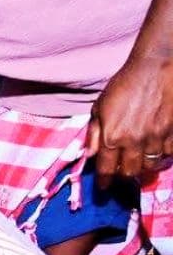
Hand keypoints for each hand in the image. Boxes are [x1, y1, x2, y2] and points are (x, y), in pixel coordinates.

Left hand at [87, 54, 172, 183]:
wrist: (156, 66)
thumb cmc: (124, 84)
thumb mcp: (100, 107)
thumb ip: (95, 133)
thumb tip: (90, 155)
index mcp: (113, 137)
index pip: (107, 169)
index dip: (104, 182)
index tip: (103, 188)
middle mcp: (134, 141)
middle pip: (130, 172)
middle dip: (124, 175)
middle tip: (122, 170)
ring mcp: (156, 137)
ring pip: (151, 166)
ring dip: (144, 167)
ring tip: (140, 162)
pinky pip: (169, 153)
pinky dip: (163, 156)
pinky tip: (158, 151)